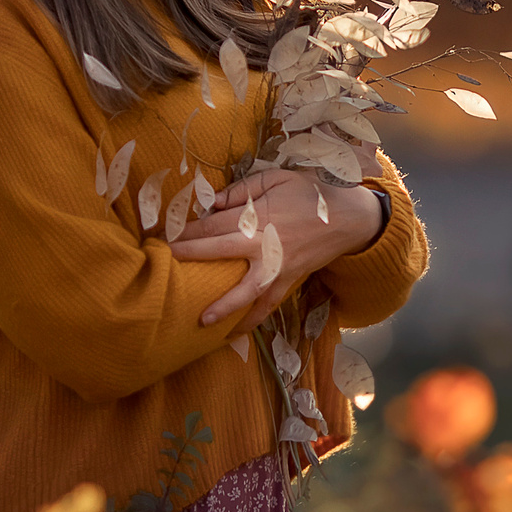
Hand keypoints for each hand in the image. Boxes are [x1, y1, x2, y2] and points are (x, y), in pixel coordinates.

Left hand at [170, 167, 382, 325]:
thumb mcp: (277, 178)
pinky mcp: (289, 281)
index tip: (164, 236)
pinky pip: (268, 304)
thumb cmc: (311, 193)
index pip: (212, 224)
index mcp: (258, 216)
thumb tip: (210, 202)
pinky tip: (235, 333)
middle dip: (188, 257)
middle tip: (162, 265)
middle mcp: (264, 244)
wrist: (349, 218)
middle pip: (217, 252)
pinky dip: (253, 319)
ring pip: (245, 291)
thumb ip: (242, 189)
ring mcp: (277, 267)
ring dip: (222, 305)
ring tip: (201, 320)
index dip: (186, 231)